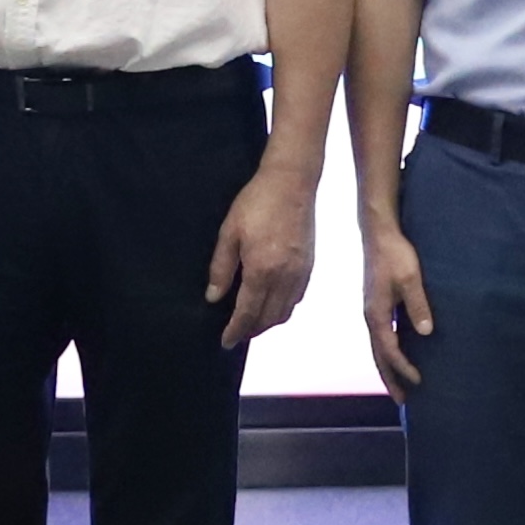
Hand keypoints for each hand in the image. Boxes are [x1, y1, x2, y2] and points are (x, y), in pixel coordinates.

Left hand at [205, 162, 320, 349]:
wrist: (292, 183)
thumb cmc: (256, 203)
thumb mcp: (229, 233)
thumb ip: (221, 268)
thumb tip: (214, 297)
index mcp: (262, 271)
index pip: (248, 313)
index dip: (236, 331)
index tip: (226, 342)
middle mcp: (285, 278)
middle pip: (269, 318)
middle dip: (252, 330)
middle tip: (236, 334)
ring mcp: (301, 273)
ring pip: (286, 311)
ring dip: (268, 322)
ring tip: (252, 322)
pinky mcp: (310, 266)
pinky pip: (297, 298)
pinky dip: (283, 308)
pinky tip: (272, 303)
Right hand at [361, 210, 434, 395]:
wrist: (379, 233)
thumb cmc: (395, 254)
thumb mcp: (410, 279)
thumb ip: (418, 305)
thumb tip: (426, 332)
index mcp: (376, 314)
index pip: (389, 350)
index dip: (403, 368)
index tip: (419, 381)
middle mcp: (371, 316)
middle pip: (378, 355)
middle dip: (390, 378)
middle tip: (402, 400)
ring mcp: (372, 310)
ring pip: (378, 347)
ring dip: (388, 367)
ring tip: (399, 384)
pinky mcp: (376, 304)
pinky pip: (381, 335)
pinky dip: (388, 350)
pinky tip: (398, 353)